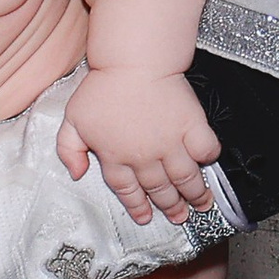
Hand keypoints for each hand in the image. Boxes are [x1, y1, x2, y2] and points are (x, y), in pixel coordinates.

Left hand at [56, 69, 219, 223]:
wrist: (134, 61)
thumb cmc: (104, 86)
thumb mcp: (73, 119)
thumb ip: (69, 149)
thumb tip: (77, 173)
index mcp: (117, 157)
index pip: (127, 191)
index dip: (137, 206)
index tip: (145, 216)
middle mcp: (145, 157)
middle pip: (159, 189)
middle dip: (171, 207)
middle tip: (179, 216)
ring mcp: (171, 143)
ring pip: (186, 178)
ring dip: (194, 194)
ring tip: (202, 204)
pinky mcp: (192, 125)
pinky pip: (206, 149)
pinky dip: (209, 157)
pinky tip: (208, 161)